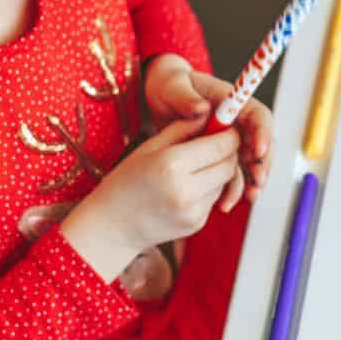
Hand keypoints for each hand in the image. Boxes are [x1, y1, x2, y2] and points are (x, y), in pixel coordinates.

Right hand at [59, 115, 238, 283]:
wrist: (112, 226)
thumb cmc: (126, 181)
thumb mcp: (149, 147)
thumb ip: (182, 128)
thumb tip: (209, 113)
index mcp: (171, 164)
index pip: (221, 145)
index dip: (229, 134)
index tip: (226, 128)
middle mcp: (185, 190)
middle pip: (229, 164)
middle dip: (227, 152)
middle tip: (214, 144)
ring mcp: (193, 211)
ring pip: (224, 182)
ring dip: (217, 171)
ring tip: (193, 168)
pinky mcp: (196, 224)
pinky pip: (213, 199)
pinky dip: (207, 190)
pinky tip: (185, 188)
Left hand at [143, 54, 272, 210]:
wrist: (161, 99)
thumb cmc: (170, 87)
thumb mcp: (173, 87)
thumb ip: (186, 99)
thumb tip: (202, 109)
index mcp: (233, 101)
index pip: (258, 116)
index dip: (263, 133)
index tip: (258, 151)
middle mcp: (238, 122)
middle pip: (261, 143)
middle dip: (262, 163)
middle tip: (258, 180)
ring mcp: (232, 140)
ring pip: (250, 163)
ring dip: (252, 181)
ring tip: (249, 197)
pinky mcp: (221, 156)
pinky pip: (232, 174)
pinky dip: (232, 189)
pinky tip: (226, 202)